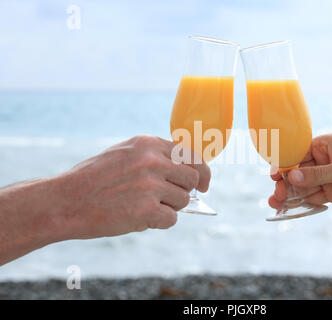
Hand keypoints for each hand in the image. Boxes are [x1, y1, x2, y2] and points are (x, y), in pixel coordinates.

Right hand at [53, 135, 210, 238]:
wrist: (65, 201)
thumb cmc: (93, 179)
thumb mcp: (124, 154)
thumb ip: (154, 157)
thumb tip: (185, 170)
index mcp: (148, 144)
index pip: (190, 154)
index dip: (201, 171)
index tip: (204, 184)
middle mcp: (153, 160)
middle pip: (192, 178)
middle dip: (185, 192)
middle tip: (170, 200)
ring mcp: (151, 185)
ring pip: (183, 201)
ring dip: (169, 208)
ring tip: (143, 208)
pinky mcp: (146, 209)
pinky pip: (171, 219)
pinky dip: (159, 223)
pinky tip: (140, 219)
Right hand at [269, 134, 331, 208]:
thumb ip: (316, 175)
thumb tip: (290, 177)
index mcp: (325, 145)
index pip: (298, 153)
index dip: (284, 164)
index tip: (273, 176)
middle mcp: (323, 160)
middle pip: (297, 172)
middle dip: (285, 183)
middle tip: (276, 195)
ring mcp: (326, 177)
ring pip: (302, 186)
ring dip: (290, 195)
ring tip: (276, 204)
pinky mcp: (331, 192)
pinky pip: (312, 196)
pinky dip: (302, 202)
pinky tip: (290, 207)